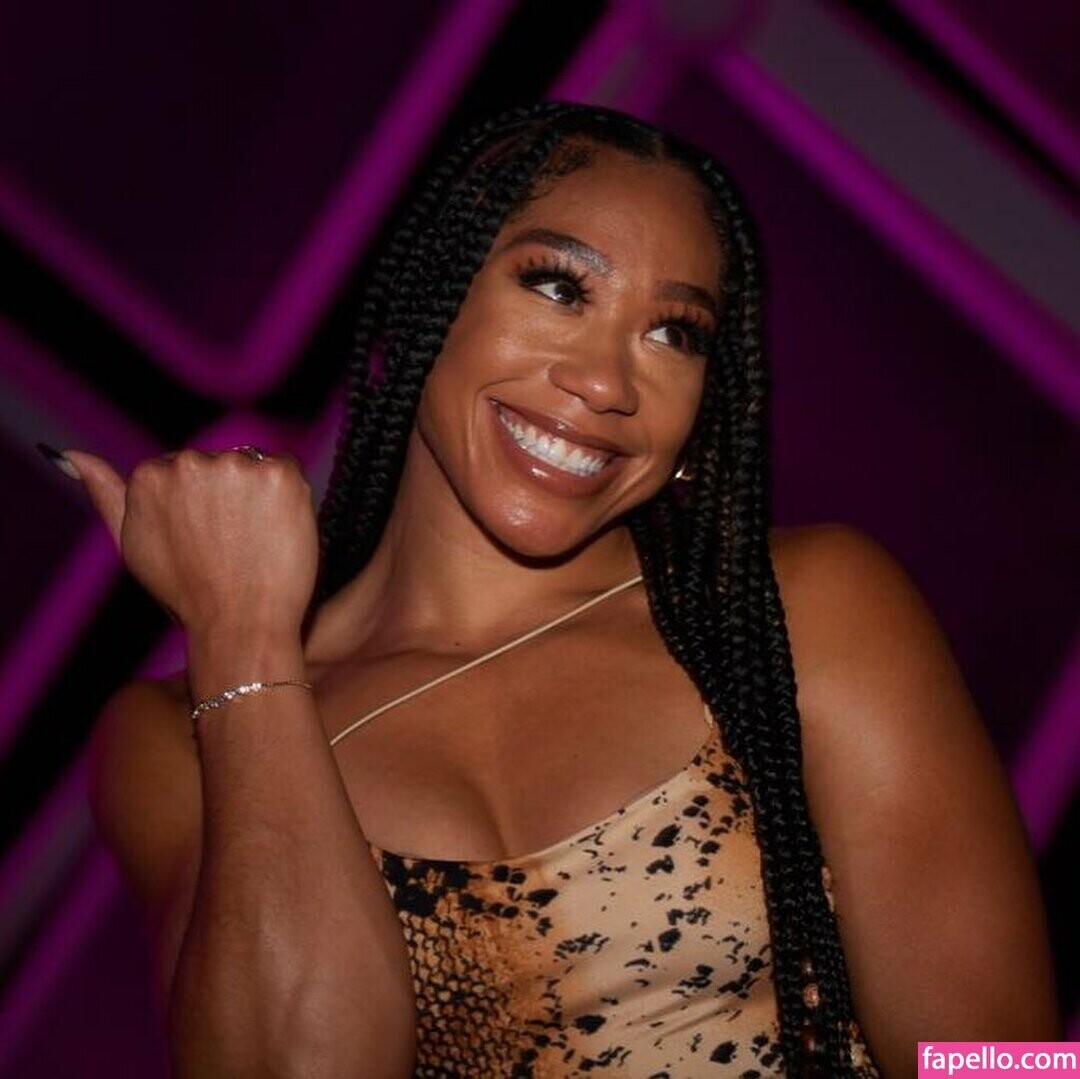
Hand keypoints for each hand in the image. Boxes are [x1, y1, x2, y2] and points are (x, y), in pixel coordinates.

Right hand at [62, 447, 319, 636]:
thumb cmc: (186, 592)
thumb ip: (105, 494)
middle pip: (220, 463)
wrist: (240, 625)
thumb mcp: (132, 544)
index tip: (210, 539)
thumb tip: (70, 456)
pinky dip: (288, 496)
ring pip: (254, 466)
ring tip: (255, 540)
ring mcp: (236, 466)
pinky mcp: (278, 474)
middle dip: (230, 496)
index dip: (204, 506)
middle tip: (235, 544)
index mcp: (149, 474)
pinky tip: (278, 530)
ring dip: (259, 494)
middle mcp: (190, 462)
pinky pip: (287, 469)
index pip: (186, 470)